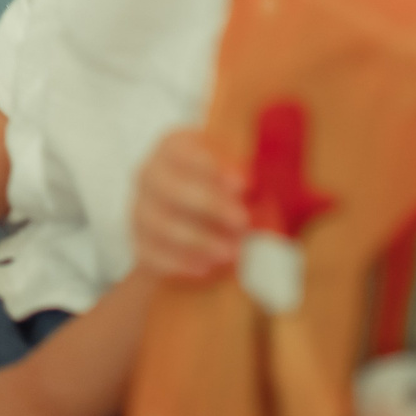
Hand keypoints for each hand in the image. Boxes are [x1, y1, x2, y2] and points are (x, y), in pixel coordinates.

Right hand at [133, 127, 246, 279]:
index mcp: (174, 147)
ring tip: (232, 252)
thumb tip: (276, 181)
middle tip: (243, 221)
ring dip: (197, 238)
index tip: (245, 183)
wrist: (195, 227)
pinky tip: (205, 269)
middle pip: (168, 186)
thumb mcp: (238, 175)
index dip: (210, 164)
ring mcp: (140, 209)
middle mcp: (150, 173)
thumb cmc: (228, 193)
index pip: (181, 149)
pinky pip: (150, 253)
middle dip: (208, 204)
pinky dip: (178, 262)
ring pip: (158, 222)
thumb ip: (251, 177)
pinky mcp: (139, 242)